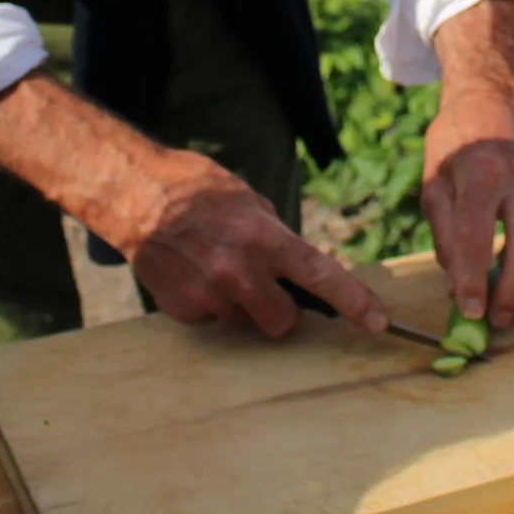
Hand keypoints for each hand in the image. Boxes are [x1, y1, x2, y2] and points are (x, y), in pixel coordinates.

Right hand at [110, 145, 390, 338]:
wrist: (135, 194)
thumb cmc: (197, 190)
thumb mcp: (250, 203)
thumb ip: (277, 240)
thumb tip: (299, 271)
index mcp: (264, 238)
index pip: (321, 276)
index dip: (354, 302)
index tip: (378, 323)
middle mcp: (238, 271)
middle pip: (283, 322)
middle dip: (282, 310)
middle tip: (267, 286)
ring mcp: (208, 294)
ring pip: (246, 323)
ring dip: (243, 306)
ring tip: (220, 270)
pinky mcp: (182, 309)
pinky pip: (214, 320)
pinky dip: (213, 305)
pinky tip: (196, 275)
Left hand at [422, 88, 513, 328]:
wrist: (492, 106)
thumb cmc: (454, 149)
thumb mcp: (434, 186)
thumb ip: (446, 237)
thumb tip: (459, 289)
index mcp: (482, 172)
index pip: (478, 237)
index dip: (473, 280)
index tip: (467, 312)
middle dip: (512, 294)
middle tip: (495, 320)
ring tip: (511, 310)